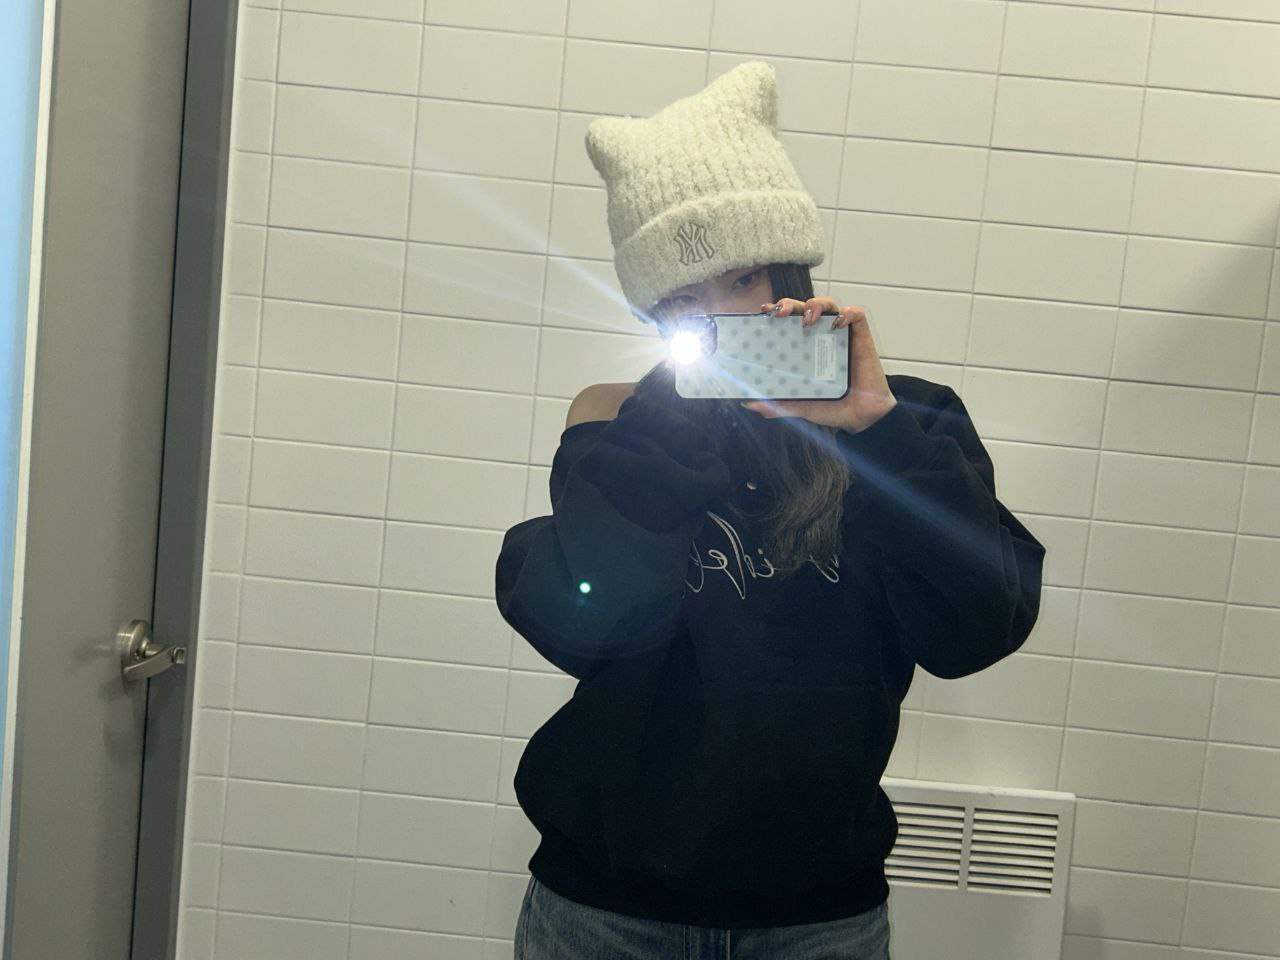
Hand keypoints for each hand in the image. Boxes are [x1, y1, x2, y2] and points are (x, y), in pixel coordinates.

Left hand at [740, 297, 896, 432]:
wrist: (862, 417)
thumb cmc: (833, 407)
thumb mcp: (801, 406)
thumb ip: (778, 405)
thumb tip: (749, 404)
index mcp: (803, 348)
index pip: (787, 321)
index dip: (776, 311)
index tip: (763, 311)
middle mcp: (820, 337)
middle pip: (803, 307)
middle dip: (789, 304)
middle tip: (780, 313)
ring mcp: (840, 334)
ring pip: (828, 304)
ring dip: (815, 305)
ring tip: (808, 319)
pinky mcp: (861, 336)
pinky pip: (856, 314)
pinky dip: (848, 312)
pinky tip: (838, 323)